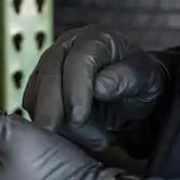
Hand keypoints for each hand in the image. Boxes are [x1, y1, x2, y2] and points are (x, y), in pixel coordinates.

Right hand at [23, 26, 172, 153]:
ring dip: (57, 122)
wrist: (130, 91)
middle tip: (57, 135)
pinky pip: (34, 106)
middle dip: (51, 107)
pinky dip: (49, 126)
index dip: (75, 88)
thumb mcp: (146, 78)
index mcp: (97, 39)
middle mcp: (69, 46)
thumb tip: (99, 86)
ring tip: (95, 141)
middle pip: (50, 73)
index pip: (79, 59)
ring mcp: (52, 65)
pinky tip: (77, 139)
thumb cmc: (141, 82)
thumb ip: (126, 78)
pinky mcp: (41, 85)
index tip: (78, 116)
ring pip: (38, 93)